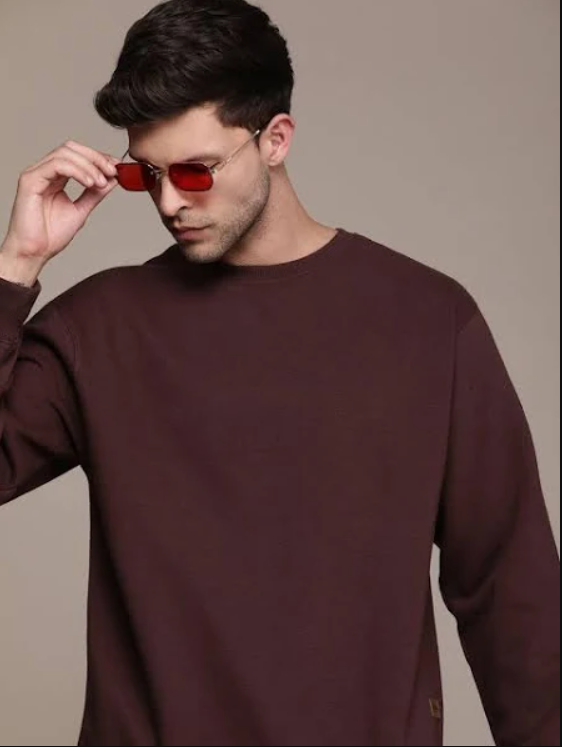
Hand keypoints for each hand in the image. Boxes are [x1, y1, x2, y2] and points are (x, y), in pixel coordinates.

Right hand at [1, 140, 119, 265]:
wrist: (35, 252)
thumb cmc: (51, 235)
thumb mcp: (81, 210)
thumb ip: (94, 194)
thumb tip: (111, 180)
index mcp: (55, 177)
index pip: (77, 155)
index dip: (98, 158)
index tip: (117, 167)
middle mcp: (44, 172)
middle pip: (71, 148)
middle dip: (95, 157)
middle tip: (112, 171)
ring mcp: (36, 174)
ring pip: (65, 153)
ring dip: (89, 165)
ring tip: (101, 182)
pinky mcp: (30, 180)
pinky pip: (56, 165)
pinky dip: (77, 171)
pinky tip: (90, 183)